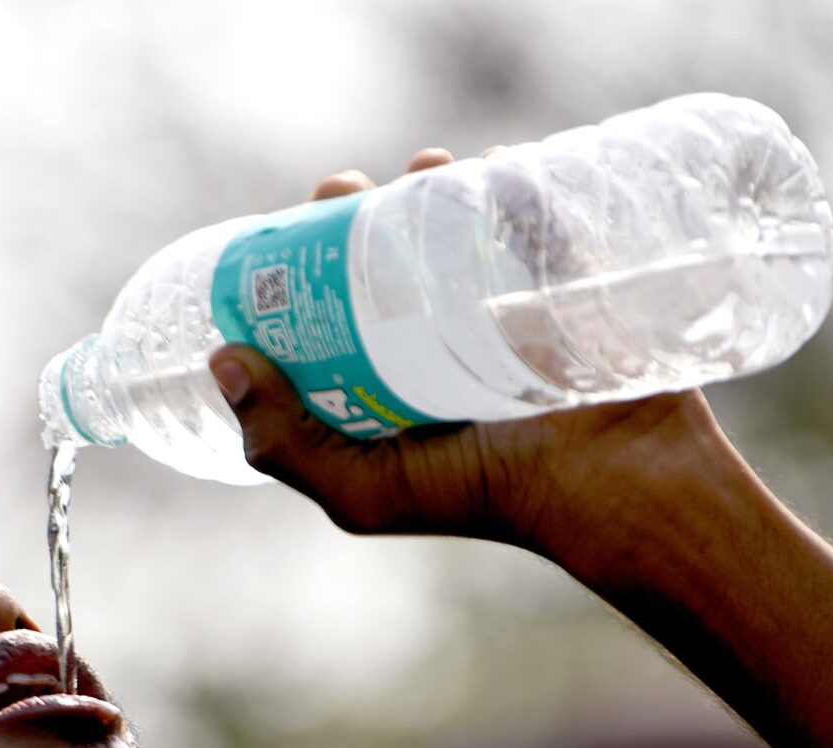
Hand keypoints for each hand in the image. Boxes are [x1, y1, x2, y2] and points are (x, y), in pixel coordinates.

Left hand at [208, 152, 735, 567]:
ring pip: (450, 221)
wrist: (609, 485)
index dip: (301, 265)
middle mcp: (436, 334)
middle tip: (344, 193)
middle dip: (354, 208)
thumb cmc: (481, 497)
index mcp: (386, 376)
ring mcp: (500, 300)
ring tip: (419, 174)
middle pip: (382, 249)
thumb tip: (223, 358)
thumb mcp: (361, 492)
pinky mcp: (559, 275)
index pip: (330, 307)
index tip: (280, 235)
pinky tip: (484, 165)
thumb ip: (285, 443)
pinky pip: (528, 209)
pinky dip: (505, 175)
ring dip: (426, 180)